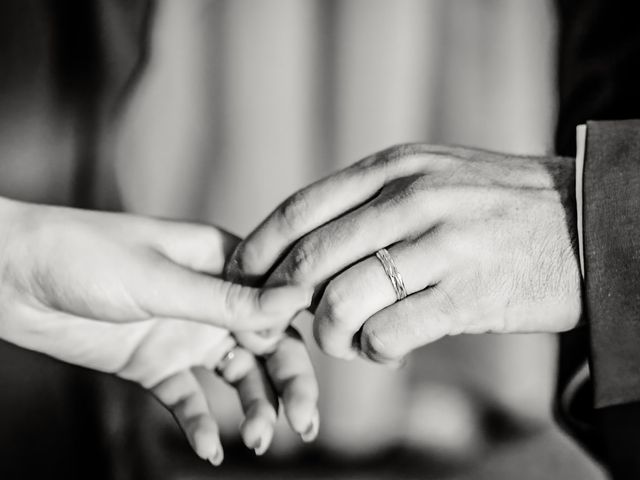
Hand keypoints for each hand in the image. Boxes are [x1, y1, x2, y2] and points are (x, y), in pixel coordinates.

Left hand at [0, 199, 314, 462]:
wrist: (9, 277)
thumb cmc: (83, 255)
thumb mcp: (162, 280)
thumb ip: (229, 300)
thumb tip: (298, 298)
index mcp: (223, 264)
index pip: (279, 303)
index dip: (300, 342)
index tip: (305, 377)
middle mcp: (212, 301)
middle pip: (268, 346)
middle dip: (290, 385)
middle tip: (303, 424)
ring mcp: (185, 334)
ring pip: (238, 377)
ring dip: (253, 408)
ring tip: (257, 440)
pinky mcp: (155, 365)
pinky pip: (189, 399)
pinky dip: (202, 423)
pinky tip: (208, 447)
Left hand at [228, 144, 581, 362]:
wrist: (581, 223)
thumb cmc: (494, 206)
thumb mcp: (431, 177)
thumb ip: (371, 201)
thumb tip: (306, 246)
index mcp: (395, 167)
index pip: (301, 210)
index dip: (260, 250)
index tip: (242, 279)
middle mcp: (412, 199)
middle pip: (310, 259)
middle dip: (280, 301)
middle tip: (275, 322)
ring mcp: (441, 245)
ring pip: (342, 300)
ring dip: (328, 333)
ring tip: (343, 338)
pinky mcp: (467, 294)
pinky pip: (388, 333)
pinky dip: (372, 350)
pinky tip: (384, 349)